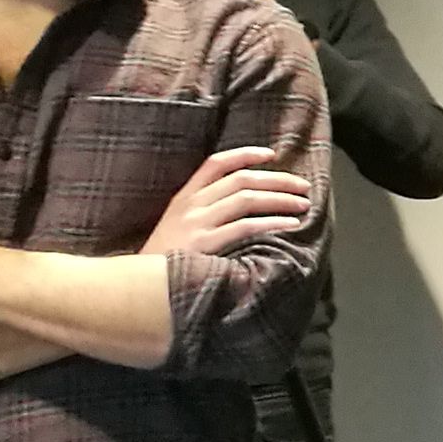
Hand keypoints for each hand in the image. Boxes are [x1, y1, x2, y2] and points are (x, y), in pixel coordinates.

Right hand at [146, 146, 312, 256]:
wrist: (138, 287)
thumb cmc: (165, 260)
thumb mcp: (179, 226)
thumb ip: (205, 211)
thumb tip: (247, 201)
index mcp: (184, 197)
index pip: (216, 163)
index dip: (245, 154)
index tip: (273, 155)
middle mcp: (190, 205)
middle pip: (241, 179)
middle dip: (278, 180)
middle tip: (304, 186)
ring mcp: (195, 223)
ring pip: (247, 199)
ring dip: (281, 199)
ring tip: (304, 204)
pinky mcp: (203, 244)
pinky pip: (245, 226)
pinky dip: (273, 222)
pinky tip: (291, 224)